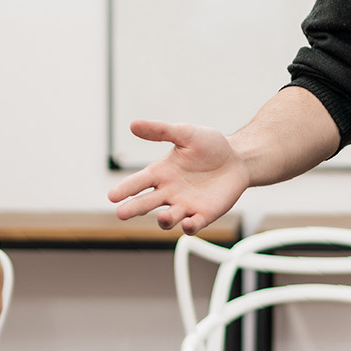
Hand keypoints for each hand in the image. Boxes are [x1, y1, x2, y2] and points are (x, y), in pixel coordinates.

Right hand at [107, 119, 249, 233]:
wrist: (238, 158)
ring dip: (164, 219)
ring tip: (163, 216)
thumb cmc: (210, 146)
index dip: (125, 189)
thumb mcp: (185, 133)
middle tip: (121, 214)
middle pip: (146, 203)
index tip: (112, 196)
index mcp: (161, 172)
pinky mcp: (203, 214)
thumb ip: (161, 131)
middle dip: (133, 209)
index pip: (138, 182)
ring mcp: (185, 205)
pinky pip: (193, 225)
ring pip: (168, 218)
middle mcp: (169, 191)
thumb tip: (133, 124)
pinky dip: (189, 226)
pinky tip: (188, 222)